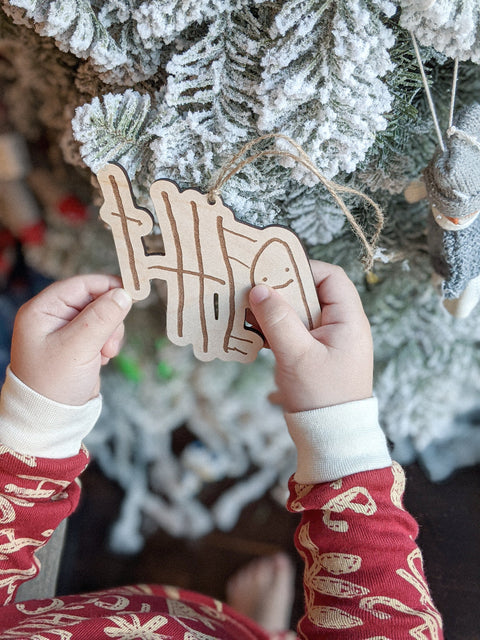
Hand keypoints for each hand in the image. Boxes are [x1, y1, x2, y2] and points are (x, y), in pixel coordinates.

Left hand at [10, 274, 131, 405]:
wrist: (50, 418)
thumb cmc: (54, 383)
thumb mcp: (79, 347)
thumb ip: (102, 317)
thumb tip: (124, 293)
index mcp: (41, 310)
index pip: (79, 285)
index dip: (106, 286)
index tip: (131, 292)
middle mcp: (51, 317)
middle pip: (93, 300)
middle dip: (109, 318)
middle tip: (111, 341)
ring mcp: (64, 332)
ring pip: (101, 316)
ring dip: (110, 333)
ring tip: (105, 354)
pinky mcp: (77, 345)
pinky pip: (101, 332)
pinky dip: (107, 343)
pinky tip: (101, 359)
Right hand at [248, 261, 372, 412]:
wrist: (331, 438)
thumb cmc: (320, 396)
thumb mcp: (297, 355)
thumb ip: (278, 319)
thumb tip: (259, 288)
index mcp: (349, 320)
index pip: (330, 277)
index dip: (303, 268)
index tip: (272, 273)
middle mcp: (343, 327)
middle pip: (312, 293)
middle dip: (282, 291)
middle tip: (254, 292)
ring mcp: (330, 342)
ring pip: (301, 313)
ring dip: (276, 312)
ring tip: (250, 313)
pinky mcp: (317, 356)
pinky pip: (296, 332)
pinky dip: (278, 330)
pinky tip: (256, 334)